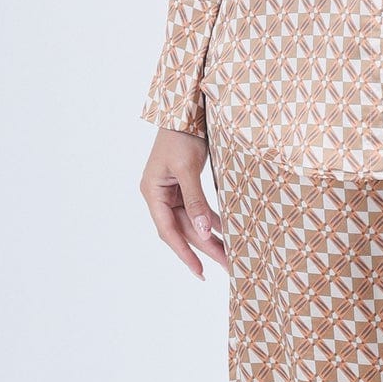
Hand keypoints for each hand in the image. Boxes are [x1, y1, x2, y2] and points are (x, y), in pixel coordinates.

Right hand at [142, 127, 228, 275]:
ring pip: (191, 222)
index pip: (168, 230)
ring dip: (209, 236)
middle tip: (227, 265)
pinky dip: (211, 220)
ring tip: (229, 253)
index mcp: (152, 192)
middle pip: (182, 229)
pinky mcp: (183, 186)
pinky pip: (197, 209)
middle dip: (204, 248)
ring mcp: (171, 191)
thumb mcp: (188, 169)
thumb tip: (202, 231)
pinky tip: (226, 229)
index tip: (200, 272)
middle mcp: (159, 195)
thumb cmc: (181, 136)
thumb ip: (195, 201)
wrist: (185, 110)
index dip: (184, 253)